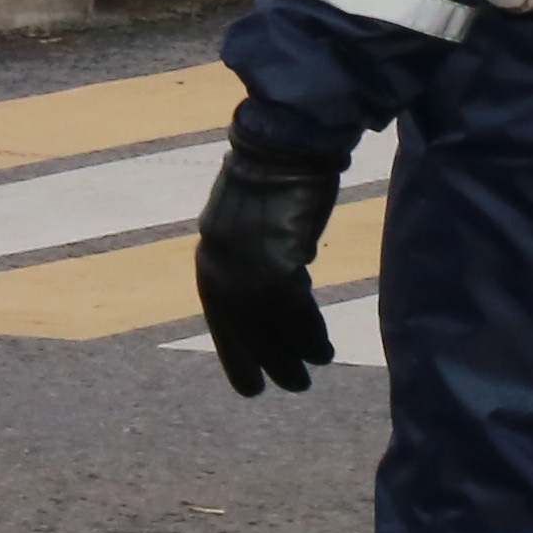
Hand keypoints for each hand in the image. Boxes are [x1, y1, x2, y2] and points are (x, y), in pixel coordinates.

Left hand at [195, 139, 342, 394]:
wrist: (284, 146)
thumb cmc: (272, 179)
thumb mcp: (246, 227)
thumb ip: (249, 262)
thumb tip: (272, 298)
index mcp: (209, 261)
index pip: (221, 323)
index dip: (237, 357)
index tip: (251, 386)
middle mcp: (222, 271)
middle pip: (247, 333)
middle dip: (271, 363)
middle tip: (294, 385)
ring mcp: (248, 270)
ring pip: (273, 330)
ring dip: (297, 354)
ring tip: (318, 366)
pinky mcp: (277, 266)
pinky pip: (296, 315)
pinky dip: (311, 335)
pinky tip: (323, 348)